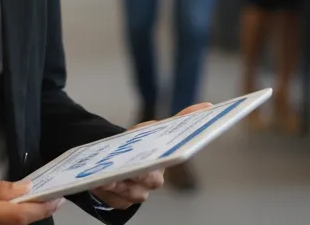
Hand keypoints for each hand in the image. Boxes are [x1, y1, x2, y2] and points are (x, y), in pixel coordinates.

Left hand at [89, 103, 211, 208]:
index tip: (159, 159)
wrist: (113, 159)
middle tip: (127, 170)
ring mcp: (139, 193)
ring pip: (133, 194)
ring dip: (119, 185)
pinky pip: (117, 202)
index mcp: (164, 160)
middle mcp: (155, 179)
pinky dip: (107, 193)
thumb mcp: (152, 127)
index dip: (171, 158)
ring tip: (105, 178)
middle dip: (139, 175)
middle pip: (152, 181)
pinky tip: (100, 184)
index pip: (174, 159)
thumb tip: (209, 106)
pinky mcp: (122, 202)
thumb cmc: (138, 143)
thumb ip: (181, 117)